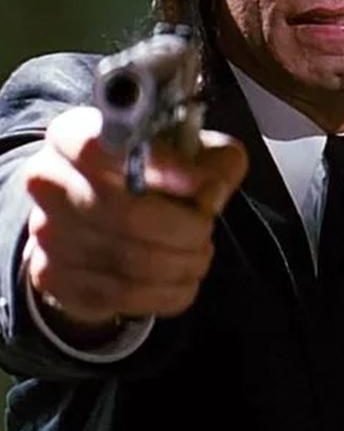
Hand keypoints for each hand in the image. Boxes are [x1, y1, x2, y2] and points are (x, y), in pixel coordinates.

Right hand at [22, 106, 247, 333]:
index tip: (201, 183)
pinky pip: (124, 295)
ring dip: (182, 262)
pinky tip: (183, 278)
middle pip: (127, 214)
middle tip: (206, 229)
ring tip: (199, 253)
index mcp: (72, 135)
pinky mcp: (53, 278)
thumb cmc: (148, 177)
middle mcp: (49, 181)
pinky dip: (169, 291)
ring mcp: (46, 233)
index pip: (104, 148)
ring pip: (131, 261)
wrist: (94, 219)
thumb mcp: (188, 151)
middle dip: (186, 228)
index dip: (161, 167)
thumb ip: (211, 159)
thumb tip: (212, 189)